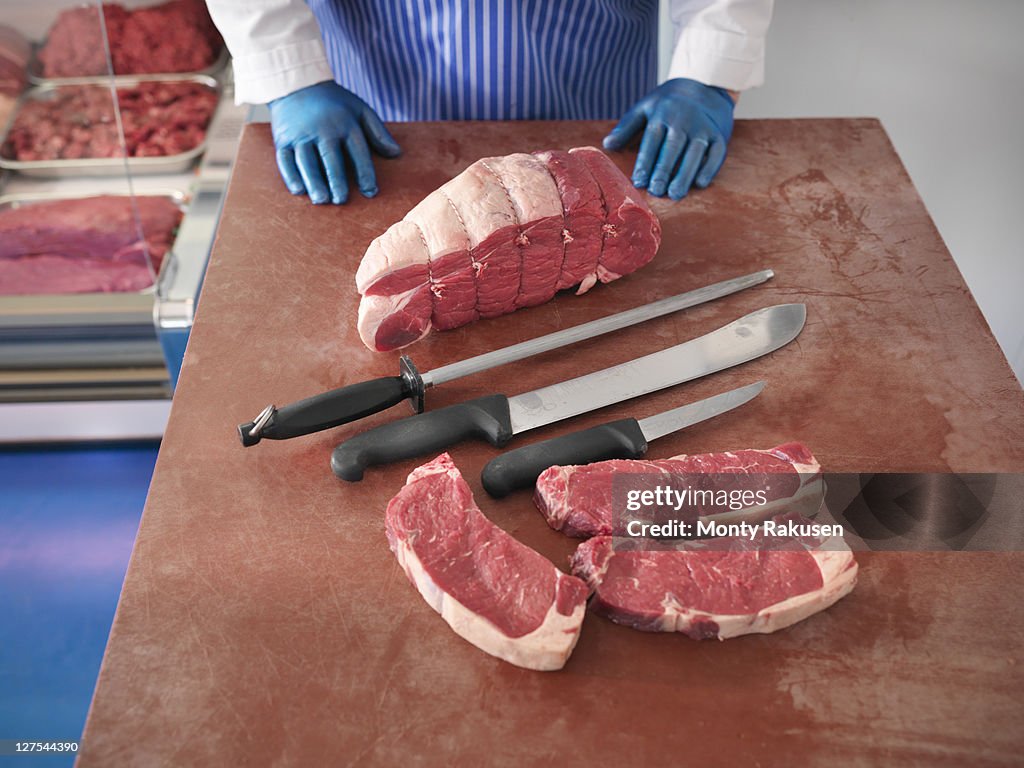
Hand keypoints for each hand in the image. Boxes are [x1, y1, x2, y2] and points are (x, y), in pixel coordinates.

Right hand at [268, 81, 400, 204]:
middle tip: (340, 199)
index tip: (371, 192)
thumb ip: (378, 131)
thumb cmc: (334, 103)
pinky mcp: (283, 139)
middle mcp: (322, 129)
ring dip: (313, 181)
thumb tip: (396, 154)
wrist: (297, 84)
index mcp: (345, 123)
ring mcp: (300, 135)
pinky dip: (290, 175)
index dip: (365, 172)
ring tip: (321, 200)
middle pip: (330, 157)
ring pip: (306, 160)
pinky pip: (285, 159)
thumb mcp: (360, 109)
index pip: (358, 151)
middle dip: (336, 179)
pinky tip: (298, 191)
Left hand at [604, 78, 734, 199]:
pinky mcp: (719, 135)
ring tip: (676, 193)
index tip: (638, 181)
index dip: (645, 162)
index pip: (652, 141)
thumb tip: (607, 145)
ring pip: (695, 153)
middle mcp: (683, 120)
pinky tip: (700, 184)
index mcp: (662, 114)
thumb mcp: (645, 108)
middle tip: (656, 190)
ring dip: (685, 174)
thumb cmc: (668, 104)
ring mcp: (703, 128)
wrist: (704, 87)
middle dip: (664, 170)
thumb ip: (626, 127)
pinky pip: (717, 153)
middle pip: (673, 148)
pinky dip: (710, 168)